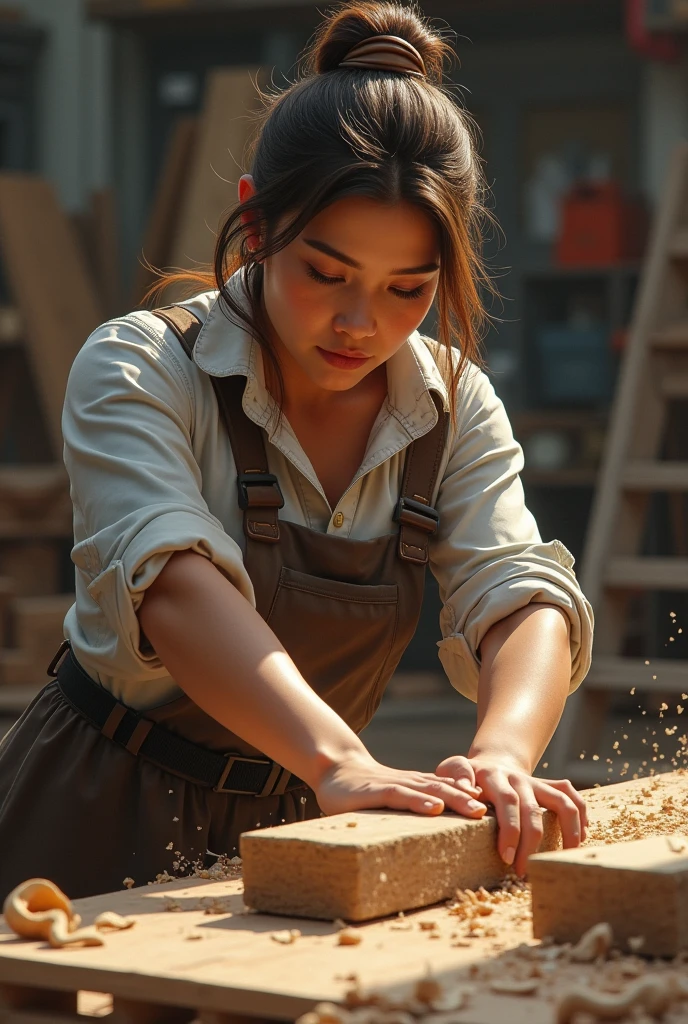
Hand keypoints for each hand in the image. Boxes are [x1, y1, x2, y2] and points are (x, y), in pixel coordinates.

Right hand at [314, 749, 487, 818]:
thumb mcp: (396, 801)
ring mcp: (396, 786)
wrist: (334, 770)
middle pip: (449, 790)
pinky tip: (435, 809)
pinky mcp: (376, 792)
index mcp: (419, 788)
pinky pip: (401, 796)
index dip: (478, 800)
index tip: (502, 813)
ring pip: (431, 791)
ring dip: (456, 800)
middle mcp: (413, 784)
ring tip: (477, 810)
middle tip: (501, 814)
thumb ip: (416, 809)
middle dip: (475, 801)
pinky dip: (420, 802)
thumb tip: (442, 829)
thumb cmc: (365, 792)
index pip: (453, 792)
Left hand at [435, 752, 587, 875]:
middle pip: (532, 809)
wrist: (491, 762)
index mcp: (493, 776)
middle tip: (523, 871)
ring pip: (561, 802)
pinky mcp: (550, 786)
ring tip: (562, 858)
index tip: (507, 858)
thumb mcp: (452, 770)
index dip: (510, 830)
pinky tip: (581, 838)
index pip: (507, 801)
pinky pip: (572, 796)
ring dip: (568, 830)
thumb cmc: (466, 776)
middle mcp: (518, 778)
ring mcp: (536, 782)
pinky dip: (581, 815)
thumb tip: (468, 792)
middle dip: (530, 843)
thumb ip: (455, 774)